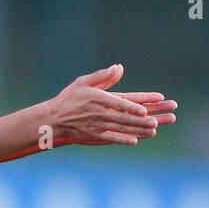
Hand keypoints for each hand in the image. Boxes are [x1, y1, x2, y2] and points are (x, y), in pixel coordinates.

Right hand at [46, 65, 175, 146]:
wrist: (53, 119)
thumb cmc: (69, 98)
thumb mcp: (83, 82)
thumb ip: (102, 75)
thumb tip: (118, 67)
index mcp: (98, 98)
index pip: (118, 103)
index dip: (132, 106)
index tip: (144, 109)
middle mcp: (98, 112)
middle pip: (123, 117)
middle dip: (140, 120)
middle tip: (155, 121)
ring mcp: (96, 125)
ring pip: (120, 128)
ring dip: (137, 129)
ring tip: (152, 129)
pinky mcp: (93, 135)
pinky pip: (110, 138)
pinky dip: (122, 140)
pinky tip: (135, 141)